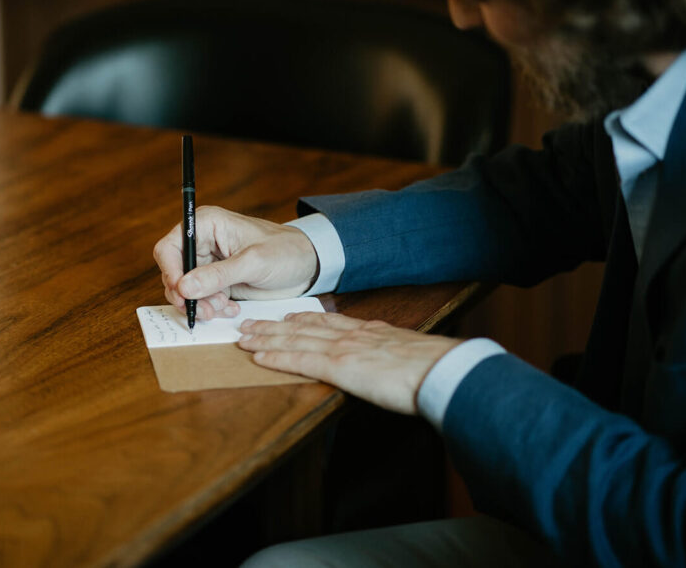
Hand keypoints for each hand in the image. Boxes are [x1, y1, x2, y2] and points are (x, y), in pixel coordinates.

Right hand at [153, 206, 317, 320]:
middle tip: (206, 309)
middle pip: (174, 272)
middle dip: (188, 294)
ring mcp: (209, 264)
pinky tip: (231, 308)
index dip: (170, 272)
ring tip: (224, 308)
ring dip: (201, 304)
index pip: (170, 247)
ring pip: (186, 290)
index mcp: (207, 224)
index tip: (182, 293)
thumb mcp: (253, 262)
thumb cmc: (285, 251)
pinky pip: (201, 299)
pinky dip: (211, 308)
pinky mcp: (217, 282)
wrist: (307, 266)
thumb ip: (218, 275)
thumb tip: (184, 286)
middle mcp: (203, 242)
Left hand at [237, 312, 460, 414]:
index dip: (304, 317)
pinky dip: (276, 356)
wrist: (441, 370)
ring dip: (266, 337)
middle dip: (274, 325)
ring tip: (244, 336)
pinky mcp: (339, 367)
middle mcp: (351, 335)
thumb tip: (392, 365)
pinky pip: (300, 359)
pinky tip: (258, 357)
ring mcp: (343, 349)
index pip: (328, 321)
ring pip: (295, 339)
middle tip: (250, 323)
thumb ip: (392, 356)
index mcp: (369, 332)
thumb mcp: (410, 355)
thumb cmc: (434, 368)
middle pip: (304, 327)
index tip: (287, 315)